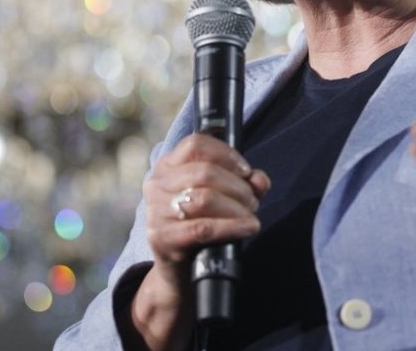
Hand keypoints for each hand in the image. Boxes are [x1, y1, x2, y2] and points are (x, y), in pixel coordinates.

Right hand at [131, 133, 269, 348]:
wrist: (180, 272)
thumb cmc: (203, 225)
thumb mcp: (224, 198)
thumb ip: (244, 183)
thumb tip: (259, 180)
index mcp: (168, 166)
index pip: (195, 144)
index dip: (226, 154)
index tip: (246, 170)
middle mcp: (157, 185)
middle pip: (204, 172)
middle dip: (237, 186)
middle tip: (253, 201)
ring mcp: (156, 212)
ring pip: (204, 198)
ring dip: (237, 207)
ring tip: (250, 216)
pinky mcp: (162, 238)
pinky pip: (202, 228)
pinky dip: (231, 227)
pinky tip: (248, 228)